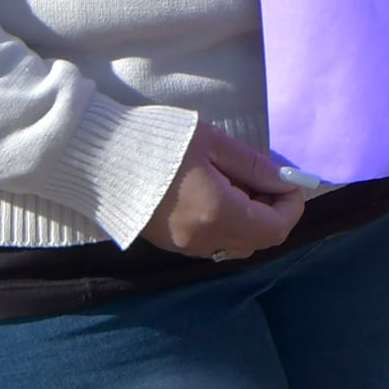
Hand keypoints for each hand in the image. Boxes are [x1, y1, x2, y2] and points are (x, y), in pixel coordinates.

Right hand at [143, 125, 307, 259]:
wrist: (98, 156)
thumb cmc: (159, 142)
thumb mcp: (214, 144)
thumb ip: (255, 167)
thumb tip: (286, 181)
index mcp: (217, 214)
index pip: (276, 228)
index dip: (290, 205)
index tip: (286, 179)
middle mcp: (203, 239)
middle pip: (260, 240)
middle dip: (272, 211)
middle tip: (260, 177)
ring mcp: (184, 245)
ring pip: (238, 244)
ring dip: (250, 219)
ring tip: (234, 183)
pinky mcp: (170, 243)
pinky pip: (215, 243)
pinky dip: (228, 224)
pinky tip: (215, 194)